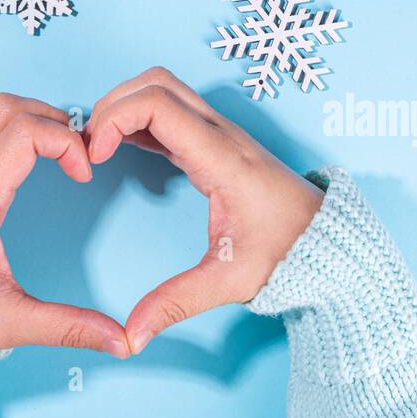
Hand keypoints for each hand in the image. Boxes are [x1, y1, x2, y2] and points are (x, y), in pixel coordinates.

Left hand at [0, 94, 130, 358]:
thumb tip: (122, 340)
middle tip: (77, 153)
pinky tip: (36, 165)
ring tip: (61, 154)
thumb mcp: (12, 323)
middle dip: (53, 119)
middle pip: (6, 107)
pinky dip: (17, 133)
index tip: (83, 175)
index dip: (67, 143)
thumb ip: (70, 328)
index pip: (25, 132)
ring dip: (33, 121)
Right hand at [86, 67, 323, 353]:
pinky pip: (172, 112)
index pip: (157, 104)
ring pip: (163, 89)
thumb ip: (176, 302)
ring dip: (124, 108)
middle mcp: (222, 135)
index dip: (113, 119)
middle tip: (89, 150)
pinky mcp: (217, 142)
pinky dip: (139, 121)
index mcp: (223, 158)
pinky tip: (121, 151)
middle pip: (155, 82)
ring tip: (99, 150)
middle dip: (111, 105)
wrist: (328, 240)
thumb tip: (132, 335)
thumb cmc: (288, 254)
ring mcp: (221, 133)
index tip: (95, 157)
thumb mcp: (230, 281)